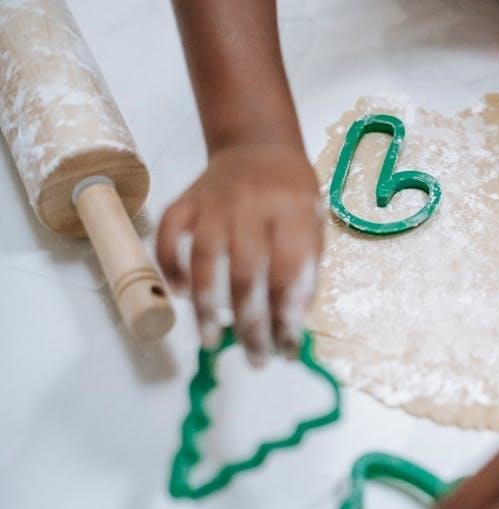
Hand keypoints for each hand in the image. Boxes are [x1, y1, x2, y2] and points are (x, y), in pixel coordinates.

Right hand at [156, 141, 323, 365]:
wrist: (259, 145)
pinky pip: (169, 236)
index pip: (288, 274)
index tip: (288, 349)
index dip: (287, 316)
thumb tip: (292, 324)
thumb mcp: (314, 226)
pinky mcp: (185, 201)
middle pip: (246, 275)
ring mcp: (213, 202)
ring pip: (204, 260)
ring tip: (212, 341)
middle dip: (251, 325)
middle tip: (256, 358)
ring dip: (207, 308)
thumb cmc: (293, 195)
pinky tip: (183, 296)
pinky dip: (171, 267)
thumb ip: (306, 270)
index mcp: (292, 211)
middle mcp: (251, 206)